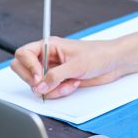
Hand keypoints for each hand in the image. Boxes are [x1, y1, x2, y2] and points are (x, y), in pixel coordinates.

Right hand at [11, 24, 137, 99]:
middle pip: (23, 70)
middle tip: (46, 85)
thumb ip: (56, 76)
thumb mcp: (76, 64)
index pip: (23, 54)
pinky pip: (50, 91)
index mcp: (49, 46)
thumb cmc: (98, 55)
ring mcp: (53, 70)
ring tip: (70, 82)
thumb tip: (39, 86)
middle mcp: (48, 57)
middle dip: (34, 80)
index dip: (27, 67)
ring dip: (52, 88)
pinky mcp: (60, 81)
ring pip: (37, 84)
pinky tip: (73, 84)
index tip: (39, 77)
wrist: (114, 63)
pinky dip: (59, 92)